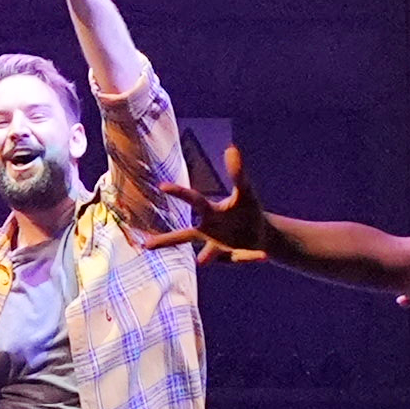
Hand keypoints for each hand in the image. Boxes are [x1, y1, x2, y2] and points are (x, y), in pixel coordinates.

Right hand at [147, 144, 268, 263]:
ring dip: (209, 255)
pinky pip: (241, 257)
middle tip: (146, 245)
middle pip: (185, 236)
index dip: (179, 193)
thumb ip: (238, 173)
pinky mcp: (231, 258)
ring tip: (201, 260)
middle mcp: (209, 231)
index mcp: (210, 212)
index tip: (162, 186)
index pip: (193, 200)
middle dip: (167, 240)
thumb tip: (231, 148)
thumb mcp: (246, 191)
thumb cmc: (247, 210)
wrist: (261, 233)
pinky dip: (252, 256)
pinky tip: (264, 256)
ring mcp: (218, 247)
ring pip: (209, 254)